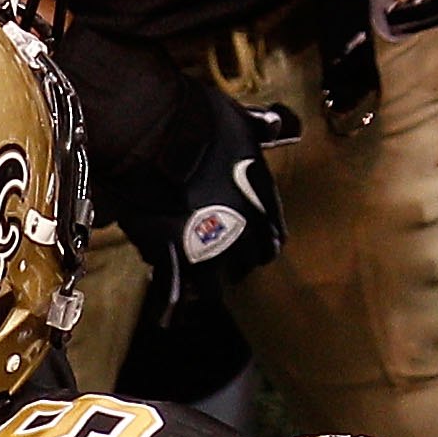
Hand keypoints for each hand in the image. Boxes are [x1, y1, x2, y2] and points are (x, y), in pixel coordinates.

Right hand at [63, 20, 292, 295]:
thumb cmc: (196, 118)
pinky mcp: (169, 254)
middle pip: (246, 264)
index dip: (262, 242)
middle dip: (234, 265)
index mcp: (261, 198)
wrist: (153, 129)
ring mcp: (206, 246)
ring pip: (213, 286)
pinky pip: (171, 292)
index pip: (273, 237)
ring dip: (204, 287)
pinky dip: (168, 307)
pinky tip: (166, 318)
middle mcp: (242, 228)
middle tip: (219, 263)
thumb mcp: (240, 118)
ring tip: (193, 289)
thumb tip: (284, 124)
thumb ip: (263, 128)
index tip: (253, 244)